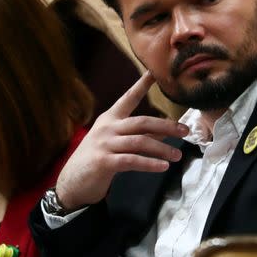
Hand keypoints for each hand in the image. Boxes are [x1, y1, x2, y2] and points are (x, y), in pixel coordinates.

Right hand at [55, 72, 188, 210]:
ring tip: (177, 155)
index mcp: (110, 119)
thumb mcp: (116, 143)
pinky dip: (149, 163)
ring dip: (162, 148)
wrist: (72, 183)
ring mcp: (104, 144)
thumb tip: (164, 131)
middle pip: (142, 122)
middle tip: (185, 130)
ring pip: (140, 141)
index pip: (128, 98)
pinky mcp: (103, 162)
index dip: (141, 85)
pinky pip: (132, 160)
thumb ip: (138, 135)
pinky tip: (162, 167)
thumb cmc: (97, 160)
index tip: (155, 72)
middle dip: (166, 125)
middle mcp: (107, 128)